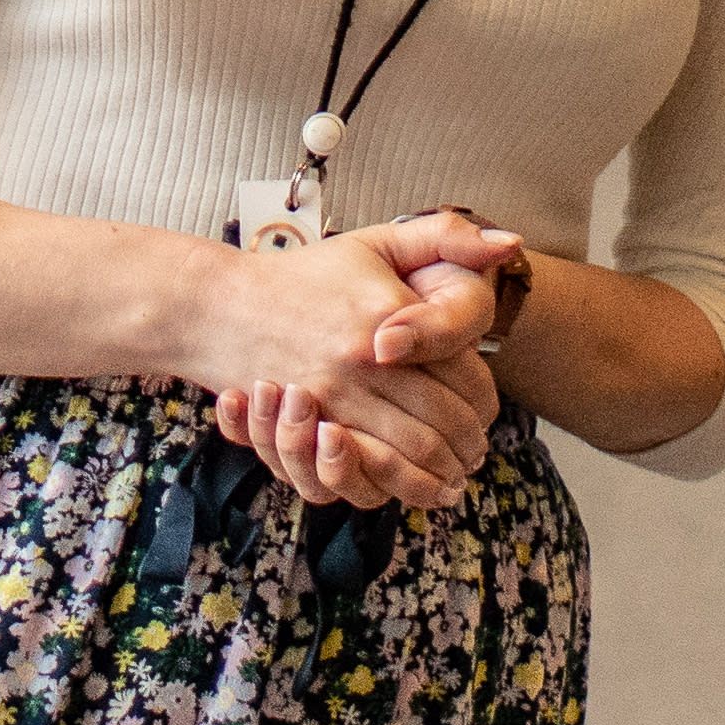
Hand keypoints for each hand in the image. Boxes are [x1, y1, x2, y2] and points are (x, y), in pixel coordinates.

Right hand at [178, 224, 510, 507]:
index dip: (485, 404)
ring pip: (409, 454)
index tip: (485, 415)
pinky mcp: (304, 425)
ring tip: (453, 477)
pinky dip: (395, 486)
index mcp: (389, 317)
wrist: (217, 305)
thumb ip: (444, 236)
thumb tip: (508, 244)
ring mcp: (332, 397)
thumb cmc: (303, 276)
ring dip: (440, 473)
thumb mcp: (375, 243)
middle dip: (468, 446)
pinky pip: (361, 471)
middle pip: (443, 422)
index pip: (464, 376)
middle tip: (475, 455)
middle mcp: (363, 362)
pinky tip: (411, 487)